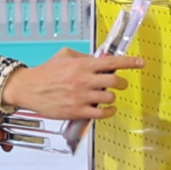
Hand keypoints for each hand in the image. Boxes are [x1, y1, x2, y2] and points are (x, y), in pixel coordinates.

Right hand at [0, 47, 144, 120]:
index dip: (130, 62)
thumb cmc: (46, 72)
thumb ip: (83, 57)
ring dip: (112, 97)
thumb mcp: (64, 56)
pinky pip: (101, 113)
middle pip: (115, 81)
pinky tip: (107, 109)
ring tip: (106, 96)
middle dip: (121, 82)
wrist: (29, 88)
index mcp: (82, 65)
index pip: (112, 62)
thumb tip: (100, 59)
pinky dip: (109, 111)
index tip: (141, 63)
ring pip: (110, 98)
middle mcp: (84, 80)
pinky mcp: (77, 111)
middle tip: (119, 83)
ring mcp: (81, 97)